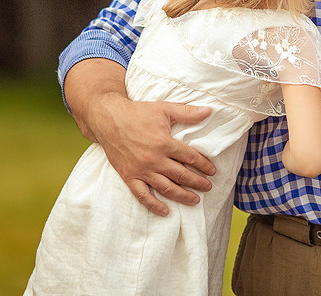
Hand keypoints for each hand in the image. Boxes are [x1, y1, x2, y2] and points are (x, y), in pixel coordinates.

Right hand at [89, 93, 216, 216]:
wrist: (108, 119)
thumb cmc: (137, 113)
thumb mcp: (164, 109)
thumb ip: (187, 112)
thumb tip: (209, 111)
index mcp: (165, 143)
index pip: (190, 157)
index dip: (204, 165)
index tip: (212, 171)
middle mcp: (154, 159)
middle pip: (181, 175)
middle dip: (197, 182)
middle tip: (208, 186)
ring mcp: (141, 170)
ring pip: (166, 188)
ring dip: (182, 196)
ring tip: (195, 200)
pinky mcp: (129, 176)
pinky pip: (143, 195)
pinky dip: (154, 205)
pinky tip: (165, 211)